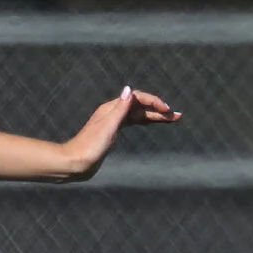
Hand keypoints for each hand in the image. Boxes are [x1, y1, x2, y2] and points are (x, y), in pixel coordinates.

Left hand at [61, 86, 179, 179]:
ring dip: (154, 116)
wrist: (75, 163)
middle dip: (158, 110)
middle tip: (177, 116)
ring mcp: (112, 123)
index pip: (137, 98)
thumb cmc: (90, 146)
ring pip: (137, 115)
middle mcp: (112, 113)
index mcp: (111, 109)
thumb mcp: (108, 127)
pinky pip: (132, 123)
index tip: (167, 111)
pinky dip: (144, 122)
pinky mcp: (112, 133)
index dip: (154, 102)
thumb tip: (129, 89)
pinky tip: (150, 123)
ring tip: (171, 120)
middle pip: (140, 107)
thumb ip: (120, 109)